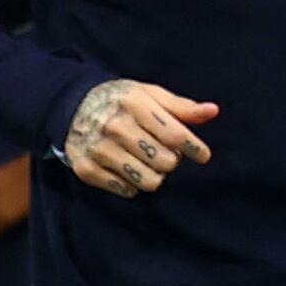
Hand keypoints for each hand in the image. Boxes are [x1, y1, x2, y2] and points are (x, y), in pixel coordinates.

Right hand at [65, 77, 216, 196]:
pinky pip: (127, 190)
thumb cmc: (122, 101)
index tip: (202, 154)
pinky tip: (126, 167)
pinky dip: (132, 183)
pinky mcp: (86, 168)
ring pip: (149, 181)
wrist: (72, 105)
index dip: (195, 148)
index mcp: (133, 103)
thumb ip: (182, 107)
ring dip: (154, 174)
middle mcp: (114, 125)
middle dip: (171, 159)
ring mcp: (98, 148)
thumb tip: (212, 111)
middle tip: (161, 151)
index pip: (175, 136)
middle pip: (166, 162)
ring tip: (146, 160)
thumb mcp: (149, 95)